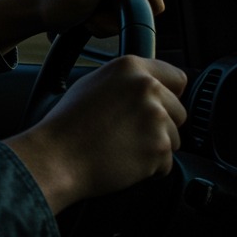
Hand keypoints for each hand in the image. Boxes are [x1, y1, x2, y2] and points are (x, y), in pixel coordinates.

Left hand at [0, 0, 161, 51]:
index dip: (148, 3)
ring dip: (111, 22)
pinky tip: (89, 21)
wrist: (35, 11)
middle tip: (96, 20)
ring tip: (89, 20)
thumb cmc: (53, 1)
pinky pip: (119, 15)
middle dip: (121, 16)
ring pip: (130, 11)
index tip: (135, 21)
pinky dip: (106, 24)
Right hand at [5, 55, 186, 213]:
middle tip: (129, 133)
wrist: (57, 157)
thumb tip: (149, 86)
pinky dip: (149, 168)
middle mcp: (147, 88)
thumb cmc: (67, 125)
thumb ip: (126, 81)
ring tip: (122, 147)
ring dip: (155, 147)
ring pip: (174, 138)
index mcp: (131, 68)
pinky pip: (166, 163)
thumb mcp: (92, 84)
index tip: (159, 107)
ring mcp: (156, 118)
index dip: (168, 95)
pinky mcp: (159, 148)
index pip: (177, 78)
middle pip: (179, 111)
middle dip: (161, 125)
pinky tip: (123, 161)